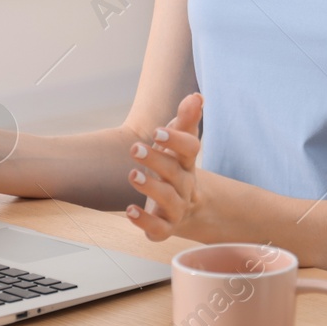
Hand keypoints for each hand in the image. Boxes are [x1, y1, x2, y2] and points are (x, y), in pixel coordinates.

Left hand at [125, 92, 204, 240]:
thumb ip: (185, 119)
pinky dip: (144, 222)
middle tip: (135, 148)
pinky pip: (158, 229)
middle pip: (175, 173)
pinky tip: (129, 211)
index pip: (190, 149)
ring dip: (150, 188)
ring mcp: (176, 208)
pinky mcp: (165, 227)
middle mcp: (185, 185)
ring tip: (133, 175)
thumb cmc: (176, 167)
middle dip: (156, 160)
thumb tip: (196, 96)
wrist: (187, 207)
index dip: (176, 139)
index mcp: (187, 162)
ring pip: (168, 200)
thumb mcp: (179, 143)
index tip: (157, 131)